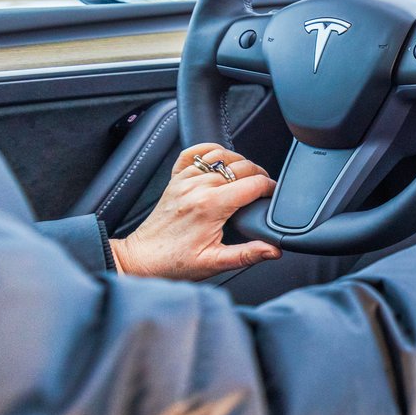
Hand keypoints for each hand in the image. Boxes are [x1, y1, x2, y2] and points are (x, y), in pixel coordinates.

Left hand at [110, 144, 280, 280]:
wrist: (142, 258)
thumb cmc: (174, 262)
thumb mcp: (215, 263)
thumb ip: (247, 254)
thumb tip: (273, 250)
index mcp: (210, 206)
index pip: (253, 184)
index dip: (270, 188)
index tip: (273, 196)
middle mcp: (198, 187)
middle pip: (242, 166)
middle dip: (259, 175)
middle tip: (263, 191)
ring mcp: (185, 179)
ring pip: (222, 155)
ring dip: (239, 162)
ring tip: (246, 177)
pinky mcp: (176, 179)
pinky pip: (195, 152)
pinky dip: (211, 151)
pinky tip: (219, 162)